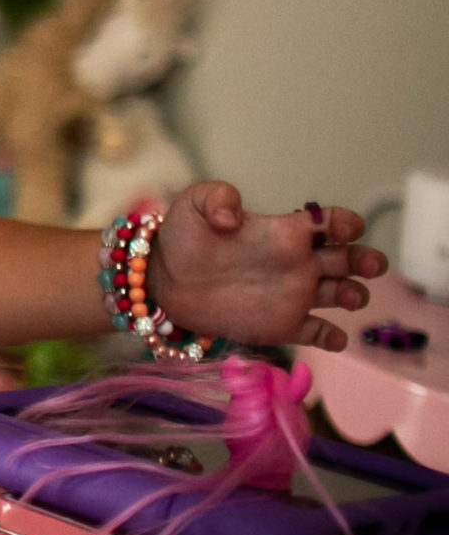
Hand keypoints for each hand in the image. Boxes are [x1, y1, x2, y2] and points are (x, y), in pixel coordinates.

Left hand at [150, 182, 387, 352]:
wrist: (163, 280)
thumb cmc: (183, 237)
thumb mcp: (194, 204)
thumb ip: (217, 197)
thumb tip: (233, 217)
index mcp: (284, 232)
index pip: (328, 223)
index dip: (345, 223)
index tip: (346, 228)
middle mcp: (297, 263)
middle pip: (348, 259)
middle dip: (366, 260)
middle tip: (369, 265)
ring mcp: (293, 295)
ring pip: (341, 294)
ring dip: (354, 294)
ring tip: (348, 296)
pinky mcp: (282, 325)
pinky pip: (318, 333)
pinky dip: (331, 337)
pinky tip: (334, 338)